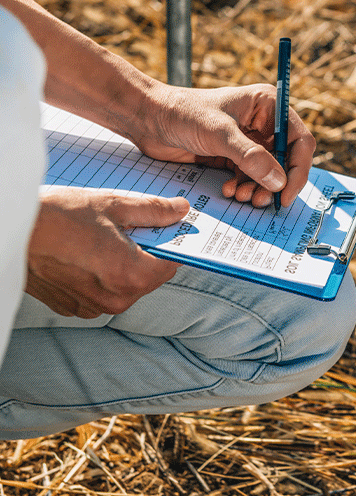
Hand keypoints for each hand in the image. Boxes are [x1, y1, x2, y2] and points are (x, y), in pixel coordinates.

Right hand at [26, 188, 189, 318]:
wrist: (11, 229)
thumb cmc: (58, 216)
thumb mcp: (113, 205)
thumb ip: (153, 211)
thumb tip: (180, 210)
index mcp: (130, 276)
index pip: (171, 264)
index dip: (171, 244)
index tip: (166, 229)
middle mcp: (115, 299)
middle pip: (150, 277)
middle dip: (146, 253)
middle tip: (130, 228)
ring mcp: (92, 307)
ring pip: (126, 286)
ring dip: (123, 265)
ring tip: (103, 239)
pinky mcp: (73, 308)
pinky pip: (102, 292)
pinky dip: (101, 275)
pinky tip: (86, 254)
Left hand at [133, 83, 314, 207]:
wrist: (148, 119)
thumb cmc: (182, 113)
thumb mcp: (219, 133)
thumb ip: (250, 157)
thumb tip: (279, 182)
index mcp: (268, 106)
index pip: (299, 140)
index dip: (297, 169)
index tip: (286, 193)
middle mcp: (263, 123)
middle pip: (286, 160)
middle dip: (276, 183)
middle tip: (261, 200)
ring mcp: (249, 141)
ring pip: (269, 173)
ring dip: (259, 189)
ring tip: (241, 196)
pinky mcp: (234, 156)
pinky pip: (251, 178)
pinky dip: (244, 187)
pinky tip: (229, 190)